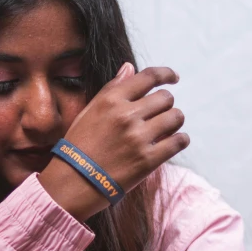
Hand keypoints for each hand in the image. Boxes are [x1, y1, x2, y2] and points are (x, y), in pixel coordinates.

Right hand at [39, 63, 188, 220]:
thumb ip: (111, 88)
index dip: (166, 74)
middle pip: (166, 98)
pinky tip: (171, 143)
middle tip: (159, 116)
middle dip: (165, 105)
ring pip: (176, 117)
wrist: (72, 183)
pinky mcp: (148, 160)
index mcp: (111, 100)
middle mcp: (126, 115)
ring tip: (164, 130)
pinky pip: (179, 141)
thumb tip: (129, 67)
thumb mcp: (89, 112)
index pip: (149, 77)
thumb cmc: (78, 147)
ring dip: (174, 122)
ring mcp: (138, 138)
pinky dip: (179, 140)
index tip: (173, 78)